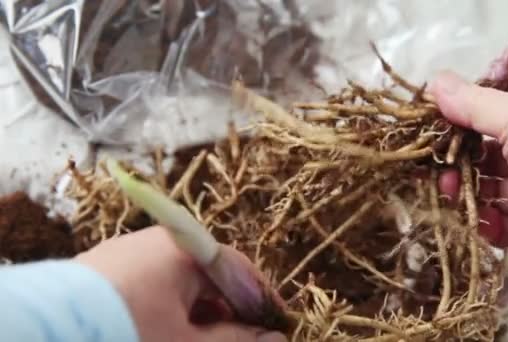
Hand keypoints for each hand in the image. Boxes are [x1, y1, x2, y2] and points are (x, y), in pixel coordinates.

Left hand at [76, 226, 285, 341]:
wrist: (47, 331)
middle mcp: (158, 241)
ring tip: (208, 337)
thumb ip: (236, 340)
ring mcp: (128, 252)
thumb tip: (274, 340)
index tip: (280, 324)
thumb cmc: (128, 332)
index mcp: (185, 249)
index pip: (238, 270)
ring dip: (201, 309)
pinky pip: (151, 283)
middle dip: (230, 308)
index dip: (263, 299)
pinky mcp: (105, 268)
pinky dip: (170, 305)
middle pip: (209, 274)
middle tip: (245, 337)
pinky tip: (171, 329)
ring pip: (180, 280)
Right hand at [430, 71, 507, 255]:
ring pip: (494, 189)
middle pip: (494, 151)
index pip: (507, 104)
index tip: (440, 118)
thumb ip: (473, 101)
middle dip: (460, 156)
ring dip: (465, 189)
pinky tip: (468, 217)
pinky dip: (484, 223)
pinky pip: (505, 225)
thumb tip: (434, 81)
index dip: (472, 110)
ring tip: (445, 189)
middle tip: (431, 161)